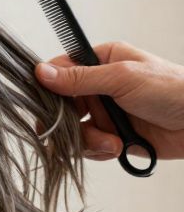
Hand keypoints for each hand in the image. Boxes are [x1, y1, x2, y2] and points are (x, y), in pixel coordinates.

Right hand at [35, 41, 183, 160]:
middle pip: (60, 105)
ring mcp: (104, 112)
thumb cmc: (173, 90)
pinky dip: (98, 150)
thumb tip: (40, 73)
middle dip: (67, 121)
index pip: (59, 71)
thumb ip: (80, 78)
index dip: (48, 89)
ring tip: (111, 142)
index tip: (46, 104)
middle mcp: (98, 86)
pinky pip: (87, 146)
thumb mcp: (122, 78)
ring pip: (71, 129)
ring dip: (87, 140)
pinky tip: (117, 147)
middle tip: (76, 129)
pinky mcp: (111, 135)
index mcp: (101, 61)